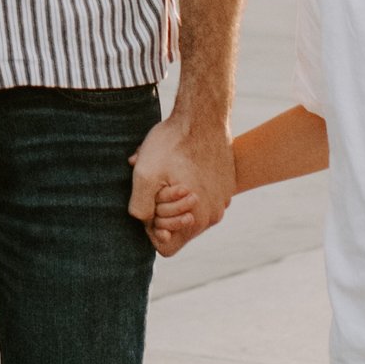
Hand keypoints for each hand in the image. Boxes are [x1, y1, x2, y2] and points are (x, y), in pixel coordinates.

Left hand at [129, 107, 232, 259]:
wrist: (204, 115)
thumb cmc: (173, 143)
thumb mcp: (145, 174)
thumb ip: (139, 207)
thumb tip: (143, 222)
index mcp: (198, 220)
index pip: (167, 248)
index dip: (151, 231)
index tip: (148, 207)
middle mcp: (213, 215)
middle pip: (178, 228)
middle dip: (162, 211)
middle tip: (157, 184)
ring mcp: (221, 200)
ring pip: (188, 210)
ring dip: (173, 197)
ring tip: (167, 171)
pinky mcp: (224, 185)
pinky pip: (201, 195)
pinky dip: (187, 185)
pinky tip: (180, 164)